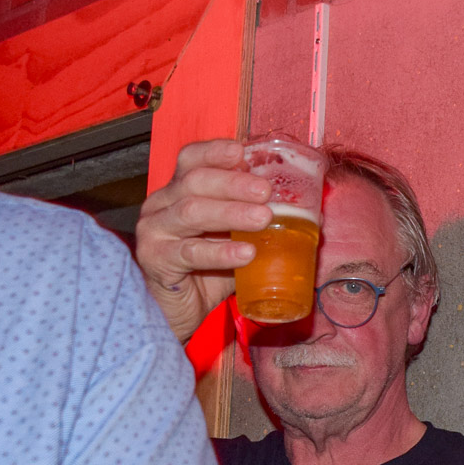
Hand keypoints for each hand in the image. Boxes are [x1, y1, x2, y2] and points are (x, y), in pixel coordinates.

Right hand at [135, 140, 272, 343]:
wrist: (174, 313)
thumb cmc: (204, 273)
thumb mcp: (232, 240)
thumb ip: (256, 222)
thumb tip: (309, 215)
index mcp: (177, 191)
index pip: (190, 159)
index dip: (215, 151)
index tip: (243, 151)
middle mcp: (160, 206)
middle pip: (193, 181)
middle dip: (233, 182)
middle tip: (265, 191)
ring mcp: (154, 232)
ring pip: (191, 211)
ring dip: (231, 212)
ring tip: (263, 218)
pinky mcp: (156, 260)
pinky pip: (190, 253)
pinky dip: (220, 251)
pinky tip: (245, 253)